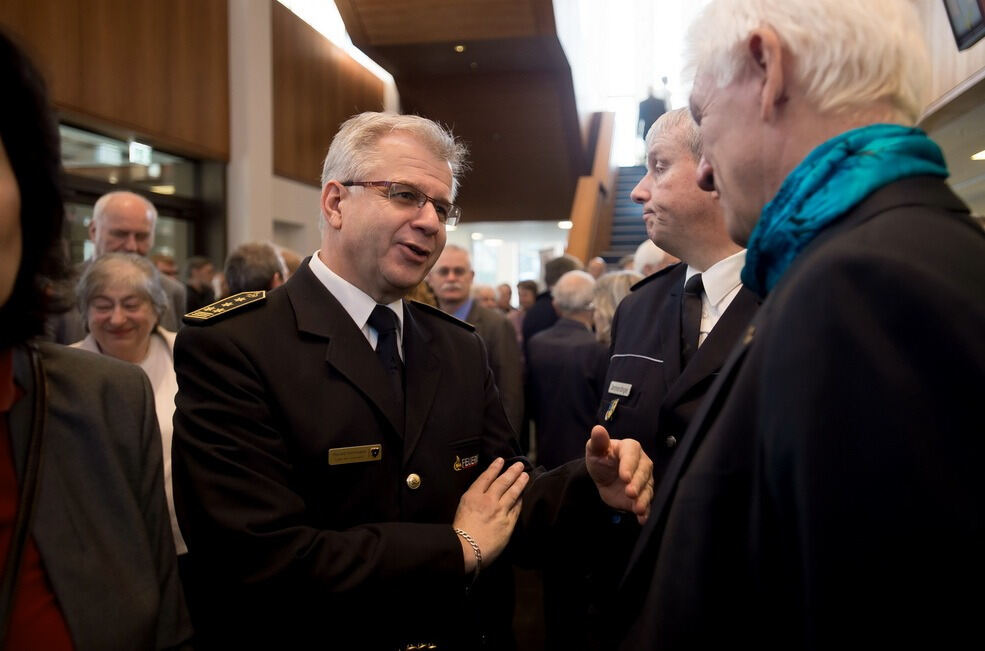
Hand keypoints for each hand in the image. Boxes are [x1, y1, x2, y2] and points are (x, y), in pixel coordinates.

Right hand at [452, 457, 528, 571]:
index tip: (501, 460)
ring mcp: (500, 511)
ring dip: (520, 482)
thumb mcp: (462, 508)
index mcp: (473, 496)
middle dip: (512, 471)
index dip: (494, 468)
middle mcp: (488, 500)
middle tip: (519, 465)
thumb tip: (483, 494)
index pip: (486, 477)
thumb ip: (473, 499)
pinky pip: (516, 508)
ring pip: (513, 493)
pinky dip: (520, 500)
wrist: (466, 549)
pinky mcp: (508, 522)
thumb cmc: (460, 532)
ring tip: (525, 476)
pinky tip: (523, 495)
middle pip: (503, 482)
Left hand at [585, 425, 653, 523]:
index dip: (629, 465)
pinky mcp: (643, 494)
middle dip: (638, 483)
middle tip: (630, 493)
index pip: (632, 455)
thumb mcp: (594, 450)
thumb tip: (597, 429)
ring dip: (644, 499)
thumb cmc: (600, 459)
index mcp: (630, 448)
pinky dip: (646, 511)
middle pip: (643, 472)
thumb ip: (598, 441)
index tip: (624, 476)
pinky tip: (642, 519)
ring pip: (647, 488)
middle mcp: (642, 463)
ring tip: (639, 509)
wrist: (603, 477)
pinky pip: (647, 502)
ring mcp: (644, 479)